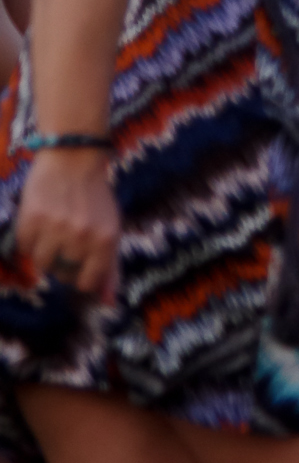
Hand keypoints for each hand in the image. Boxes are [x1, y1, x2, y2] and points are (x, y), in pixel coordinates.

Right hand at [15, 147, 118, 299]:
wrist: (73, 158)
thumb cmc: (95, 198)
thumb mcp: (111, 230)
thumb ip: (111, 268)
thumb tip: (107, 304)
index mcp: (106, 240)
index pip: (88, 282)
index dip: (82, 275)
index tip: (80, 263)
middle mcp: (81, 237)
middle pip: (62, 273)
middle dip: (64, 260)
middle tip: (68, 236)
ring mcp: (54, 228)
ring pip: (42, 263)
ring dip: (45, 250)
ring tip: (54, 229)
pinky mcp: (31, 219)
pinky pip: (24, 246)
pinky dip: (30, 237)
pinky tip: (41, 219)